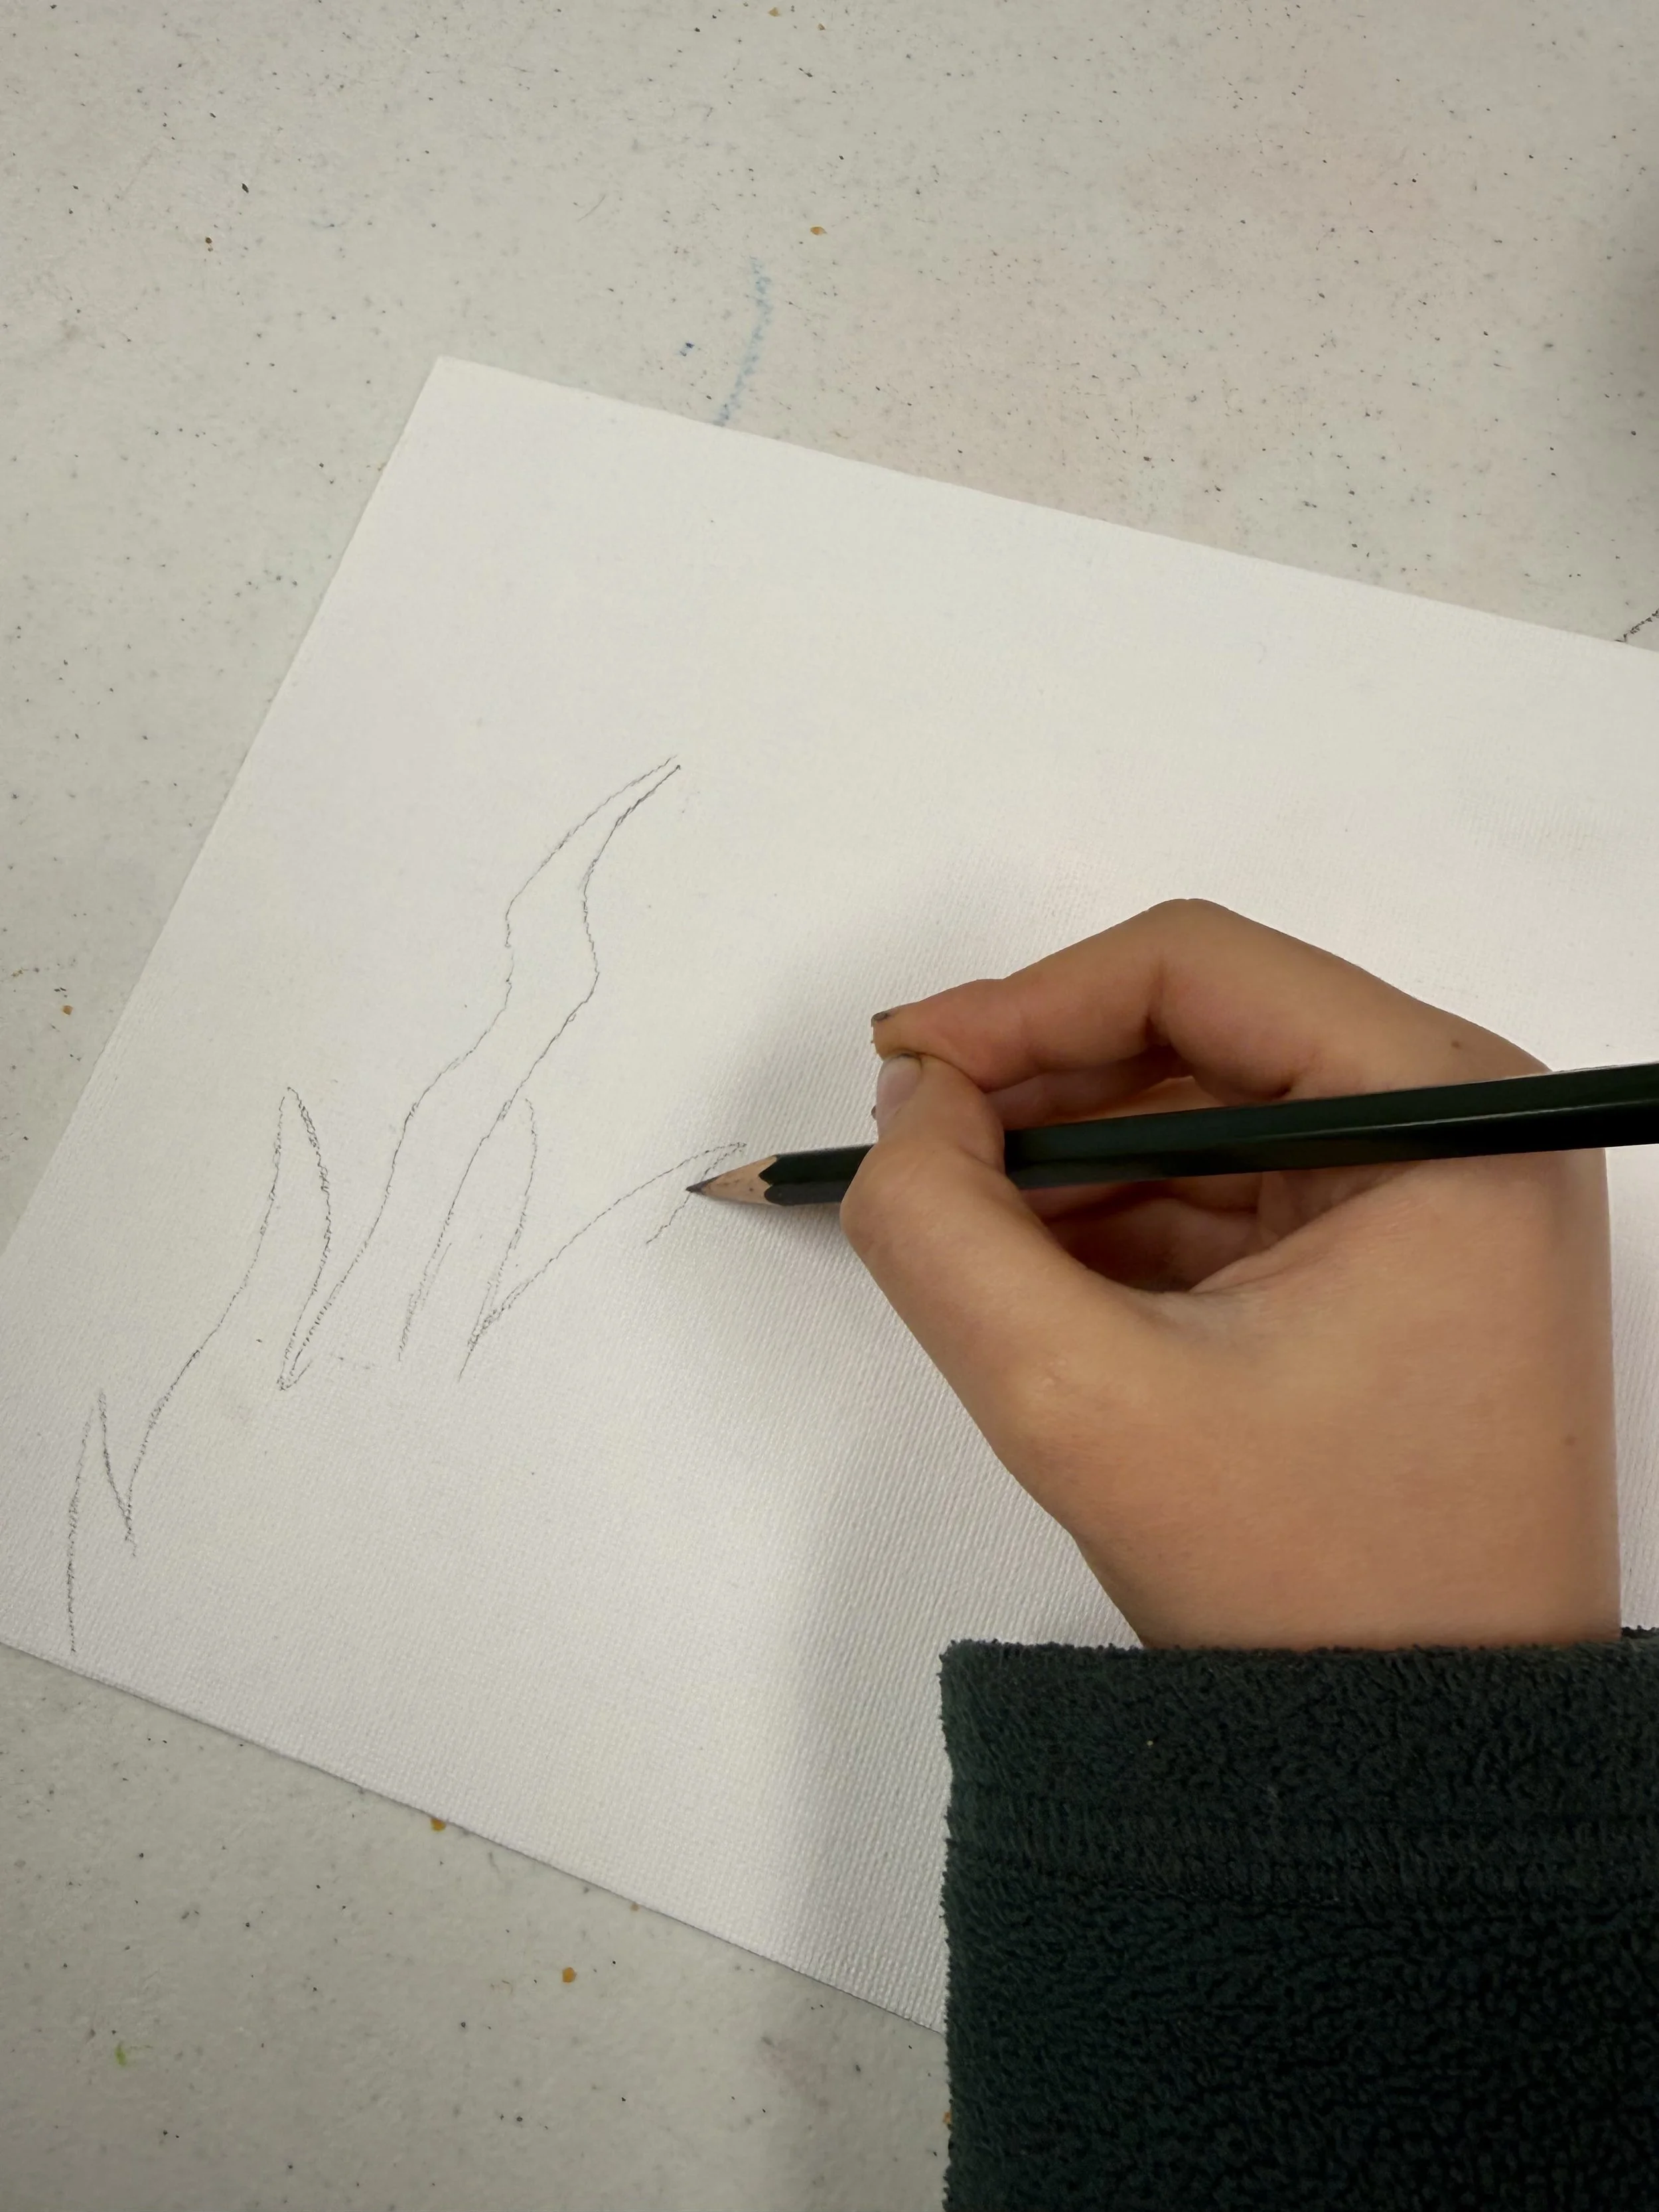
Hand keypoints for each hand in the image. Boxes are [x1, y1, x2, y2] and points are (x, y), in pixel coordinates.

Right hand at [840, 900, 1620, 1650]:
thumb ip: (943, 1232)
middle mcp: (1463, 1126)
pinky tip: (1033, 1276)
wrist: (1427, 1766)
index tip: (901, 1073)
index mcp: (1446, 1111)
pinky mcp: (1396, 1268)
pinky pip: (1227, 1198)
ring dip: (1067, 1163)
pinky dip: (1118, 1222)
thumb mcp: (1081, 1399)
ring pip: (1202, 1117)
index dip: (1026, 1003)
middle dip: (1038, 1091)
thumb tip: (906, 1107)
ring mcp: (1436, 1199)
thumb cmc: (1304, 1583)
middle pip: (1198, 1035)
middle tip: (907, 1150)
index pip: (1197, 969)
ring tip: (959, 1232)